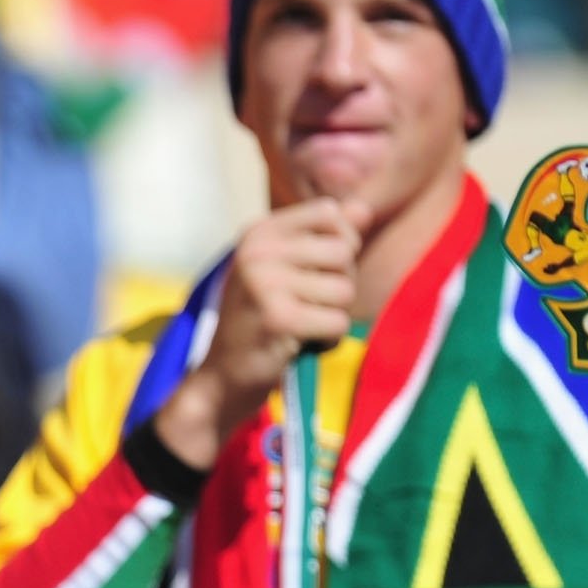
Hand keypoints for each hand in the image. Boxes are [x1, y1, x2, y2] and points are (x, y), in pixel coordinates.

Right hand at [156, 199, 365, 468]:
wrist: (222, 377)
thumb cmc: (259, 321)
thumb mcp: (284, 270)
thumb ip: (324, 237)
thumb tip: (365, 209)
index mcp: (258, 233)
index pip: (329, 213)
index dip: (341, 241)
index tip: (319, 270)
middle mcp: (258, 251)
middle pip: (344, 253)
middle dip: (340, 285)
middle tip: (308, 306)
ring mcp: (265, 283)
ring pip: (345, 290)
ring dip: (333, 316)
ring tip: (302, 326)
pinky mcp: (278, 319)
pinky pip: (338, 323)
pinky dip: (328, 340)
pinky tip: (301, 344)